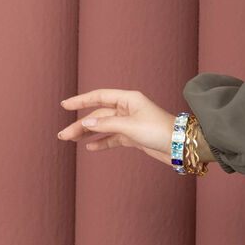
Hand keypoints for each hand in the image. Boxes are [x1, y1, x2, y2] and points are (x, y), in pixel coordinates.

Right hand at [56, 89, 187, 164]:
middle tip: (63, 135)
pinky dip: (101, 142)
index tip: (65, 105)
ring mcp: (130, 123)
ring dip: (87, 134)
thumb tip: (86, 124)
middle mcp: (128, 109)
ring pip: (103, 128)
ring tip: (70, 140)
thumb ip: (106, 125)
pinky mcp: (134, 137)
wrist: (180, 145)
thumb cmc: (159, 130)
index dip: (81, 100)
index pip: (99, 97)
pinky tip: (90, 147)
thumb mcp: (130, 126)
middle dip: (80, 125)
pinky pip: (113, 138)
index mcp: (128, 99)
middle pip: (98, 115)